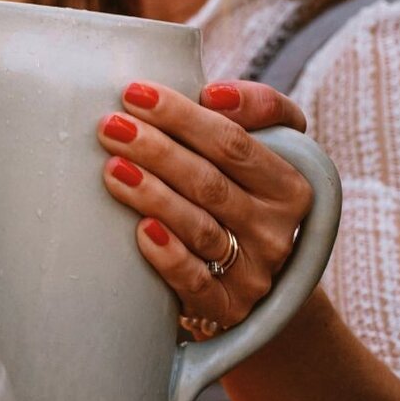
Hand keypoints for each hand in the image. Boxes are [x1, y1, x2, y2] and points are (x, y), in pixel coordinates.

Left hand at [98, 79, 313, 333]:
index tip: (134, 93)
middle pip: (210, 183)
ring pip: (200, 229)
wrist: (249, 274)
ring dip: (153, 196)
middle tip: (109, 126)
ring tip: (112, 168)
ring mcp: (255, 272)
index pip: (234, 144)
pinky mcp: (229, 307)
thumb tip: (215, 94)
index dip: (183, 116)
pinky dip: (169, 256)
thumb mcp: (263, 148)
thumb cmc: (239, 191)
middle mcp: (278, 230)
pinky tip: (141, 231)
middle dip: (157, 150)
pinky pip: (196, 283)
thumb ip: (256, 110)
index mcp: (290, 185)